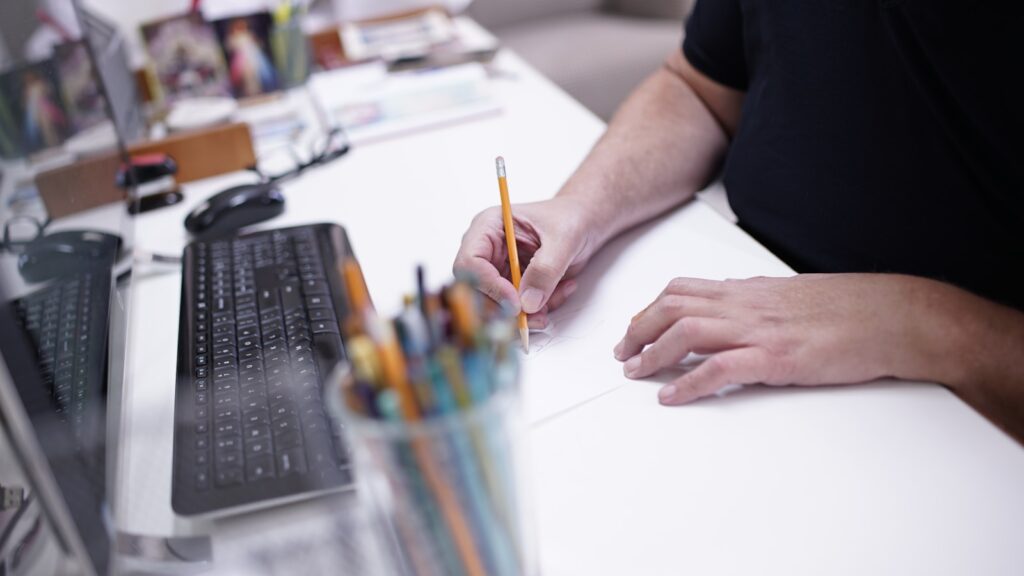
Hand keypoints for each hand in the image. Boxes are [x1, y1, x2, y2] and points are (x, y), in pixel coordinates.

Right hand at [453, 196, 597, 326]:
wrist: (583, 225)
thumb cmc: (570, 218)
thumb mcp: (563, 239)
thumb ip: (545, 270)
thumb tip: (528, 302)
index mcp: (488, 228)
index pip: (470, 263)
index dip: (489, 286)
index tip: (515, 303)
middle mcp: (487, 251)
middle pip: (477, 291)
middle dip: (506, 308)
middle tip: (534, 316)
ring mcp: (498, 271)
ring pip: (496, 306)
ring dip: (526, 313)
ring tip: (554, 300)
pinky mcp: (511, 287)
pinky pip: (516, 311)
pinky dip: (538, 311)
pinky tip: (559, 292)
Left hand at [614, 273, 952, 404]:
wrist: (895, 317)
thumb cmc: (850, 309)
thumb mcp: (792, 298)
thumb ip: (756, 303)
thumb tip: (727, 311)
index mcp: (749, 291)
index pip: (682, 290)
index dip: (650, 309)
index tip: (634, 329)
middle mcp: (746, 305)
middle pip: (672, 307)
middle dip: (638, 330)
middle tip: (623, 354)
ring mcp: (760, 330)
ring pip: (686, 332)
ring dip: (652, 354)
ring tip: (635, 373)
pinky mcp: (777, 358)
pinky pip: (719, 369)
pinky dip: (688, 384)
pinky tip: (671, 397)